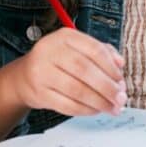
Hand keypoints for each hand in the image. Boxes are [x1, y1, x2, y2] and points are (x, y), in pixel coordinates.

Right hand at [7, 28, 125, 115]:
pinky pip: (67, 105)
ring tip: (112, 107)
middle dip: (107, 87)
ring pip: (77, 90)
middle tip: (120, 98)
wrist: (25, 76)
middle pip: (85, 70)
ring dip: (99, 101)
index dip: (111, 67)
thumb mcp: (78, 49)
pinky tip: (95, 110)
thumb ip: (102, 52)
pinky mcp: (39, 93)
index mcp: (65, 36)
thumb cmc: (59, 62)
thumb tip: (119, 64)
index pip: (94, 49)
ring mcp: (42, 72)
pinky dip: (85, 110)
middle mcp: (50, 51)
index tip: (121, 80)